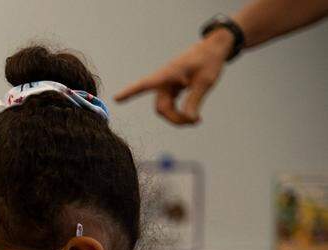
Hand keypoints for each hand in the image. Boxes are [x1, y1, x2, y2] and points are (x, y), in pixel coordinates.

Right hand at [114, 29, 233, 124]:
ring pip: (165, 108)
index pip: (145, 84)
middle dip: (175, 118)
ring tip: (196, 120)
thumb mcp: (205, 81)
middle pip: (161, 107)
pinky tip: (193, 116)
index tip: (116, 98)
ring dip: (178, 117)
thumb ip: (194, 101)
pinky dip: (180, 113)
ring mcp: (167, 85)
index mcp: (168, 74)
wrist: (213, 48)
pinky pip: (171, 105)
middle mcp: (163, 80)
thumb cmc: (209, 60)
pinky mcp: (172, 88)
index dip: (130, 92)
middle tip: (196, 121)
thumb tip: (189, 120)